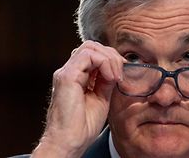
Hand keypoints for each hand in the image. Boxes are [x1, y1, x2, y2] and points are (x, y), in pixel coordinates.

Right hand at [32, 40, 125, 157]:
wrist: (70, 142)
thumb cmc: (83, 126)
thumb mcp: (101, 97)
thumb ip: (106, 81)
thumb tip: (117, 69)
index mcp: (76, 76)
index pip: (94, 53)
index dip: (111, 58)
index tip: (122, 72)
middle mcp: (69, 71)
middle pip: (92, 46)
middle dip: (111, 55)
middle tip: (121, 72)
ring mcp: (66, 72)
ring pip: (90, 47)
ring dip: (109, 59)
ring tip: (116, 76)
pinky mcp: (66, 76)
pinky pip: (88, 56)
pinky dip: (104, 63)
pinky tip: (110, 78)